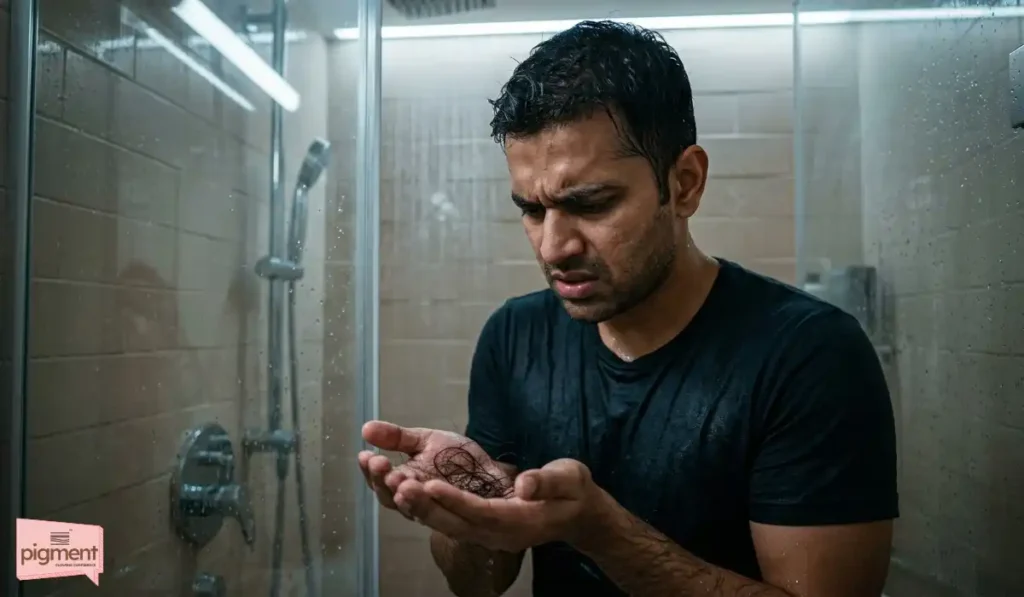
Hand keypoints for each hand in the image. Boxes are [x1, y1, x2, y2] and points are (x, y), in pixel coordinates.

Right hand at [357, 420, 511, 517]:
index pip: (379, 481)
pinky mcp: (457, 515)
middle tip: (381, 464)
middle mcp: (414, 501)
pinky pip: (442, 514)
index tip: (365, 454)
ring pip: (412, 509)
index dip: (370, 470)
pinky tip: (427, 487)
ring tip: (399, 478)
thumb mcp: (425, 441)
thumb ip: (397, 438)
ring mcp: (434, 510)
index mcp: (403, 482)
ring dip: (404, 494)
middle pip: (390, 498)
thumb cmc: (455, 459)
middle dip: (383, 481)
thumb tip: (365, 428)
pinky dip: (431, 502)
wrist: (492, 472)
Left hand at [399, 458, 604, 552]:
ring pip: (450, 527)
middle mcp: (500, 534)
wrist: (578, 515)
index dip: (455, 500)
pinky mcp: (483, 530)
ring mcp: (491, 536)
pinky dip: (430, 510)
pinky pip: (453, 524)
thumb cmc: (574, 491)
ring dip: (422, 510)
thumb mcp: (569, 478)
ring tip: (396, 487)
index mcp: (521, 520)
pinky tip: (410, 494)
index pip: (482, 512)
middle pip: (457, 525)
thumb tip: (525, 484)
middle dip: (427, 507)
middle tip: (399, 486)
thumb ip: (547, 481)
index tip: (431, 484)